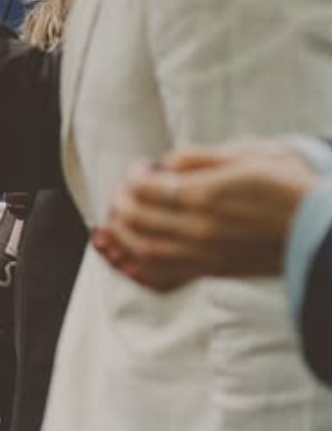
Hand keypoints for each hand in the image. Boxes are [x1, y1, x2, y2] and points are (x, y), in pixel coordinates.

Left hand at [96, 142, 317, 290]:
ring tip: (119, 218)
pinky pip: (162, 274)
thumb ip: (200, 158)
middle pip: (137, 218)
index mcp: (207, 196)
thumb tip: (163, 163)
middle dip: (120, 202)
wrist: (322, 228)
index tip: (138, 169)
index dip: (133, 176)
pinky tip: (131, 250)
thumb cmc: (289, 187)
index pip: (146, 187)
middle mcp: (200, 228)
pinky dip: (137, 263)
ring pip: (142, 248)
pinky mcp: (212, 270)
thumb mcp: (248, 156)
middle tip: (122, 191)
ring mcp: (204, 254)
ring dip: (121, 232)